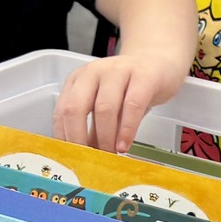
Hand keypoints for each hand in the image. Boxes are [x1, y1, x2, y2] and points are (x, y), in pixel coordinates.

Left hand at [53, 48, 187, 152]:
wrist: (158, 61)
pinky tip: (125, 145)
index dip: (64, 137)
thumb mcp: (107, 106)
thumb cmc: (130, 87)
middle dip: (78, 139)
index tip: (72, 157)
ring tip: (111, 154)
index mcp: (79, 80)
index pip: (62, 110)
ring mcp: (118, 71)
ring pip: (104, 108)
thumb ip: (95, 128)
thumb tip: (85, 157)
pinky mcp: (143, 76)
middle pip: (75, 108)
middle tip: (88, 160)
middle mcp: (93, 72)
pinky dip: (127, 130)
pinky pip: (132, 105)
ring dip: (105, 137)